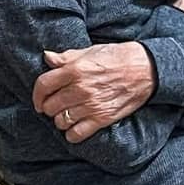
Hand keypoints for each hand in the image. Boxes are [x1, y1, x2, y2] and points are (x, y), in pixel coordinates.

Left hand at [35, 43, 154, 143]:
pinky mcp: (102, 118)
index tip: (39, 100)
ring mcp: (91, 105)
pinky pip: (76, 134)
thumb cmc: (119, 56)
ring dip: (60, 120)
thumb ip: (67, 56)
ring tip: (67, 115)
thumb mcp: (91, 51)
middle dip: (49, 107)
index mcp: (76, 69)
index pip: (43, 86)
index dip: (36, 95)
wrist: (147, 69)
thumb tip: (47, 57)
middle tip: (55, 106)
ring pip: (60, 121)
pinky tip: (75, 127)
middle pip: (50, 106)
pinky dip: (71, 134)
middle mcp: (81, 89)